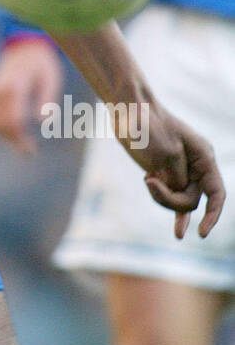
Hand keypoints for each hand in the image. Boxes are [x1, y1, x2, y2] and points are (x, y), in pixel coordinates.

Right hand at [0, 39, 64, 155]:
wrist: (24, 47)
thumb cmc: (42, 65)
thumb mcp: (51, 79)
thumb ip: (47, 99)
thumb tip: (42, 121)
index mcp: (15, 87)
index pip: (14, 121)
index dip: (21, 139)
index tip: (31, 150)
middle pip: (1, 125)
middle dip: (14, 141)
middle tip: (29, 151)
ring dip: (5, 137)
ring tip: (22, 144)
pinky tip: (13, 134)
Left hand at [118, 101, 225, 239]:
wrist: (128, 111)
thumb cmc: (147, 126)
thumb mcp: (166, 154)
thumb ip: (176, 178)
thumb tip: (178, 192)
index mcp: (203, 157)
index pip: (217, 193)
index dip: (213, 215)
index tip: (201, 233)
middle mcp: (195, 166)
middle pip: (193, 200)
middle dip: (171, 199)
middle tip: (150, 183)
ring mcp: (179, 170)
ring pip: (179, 201)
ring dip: (161, 197)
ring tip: (148, 179)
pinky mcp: (164, 173)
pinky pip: (172, 198)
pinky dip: (172, 211)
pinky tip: (179, 233)